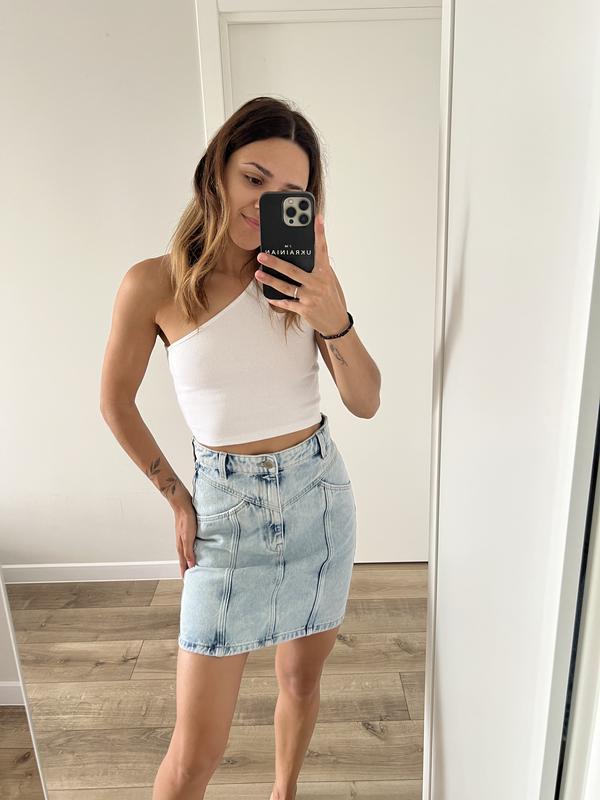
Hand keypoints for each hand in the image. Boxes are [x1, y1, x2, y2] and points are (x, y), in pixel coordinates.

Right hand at [174, 502, 197, 578]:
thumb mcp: (188, 537)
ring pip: (189, 553)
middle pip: (185, 560)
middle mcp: (182, 544)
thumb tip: (191, 565)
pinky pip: (192, 545)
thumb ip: (189, 551)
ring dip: (192, 560)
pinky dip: (195, 551)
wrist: (183, 504)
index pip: (183, 565)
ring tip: (198, 567)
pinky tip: (200, 550)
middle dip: (188, 569)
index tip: (188, 583)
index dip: (185, 574)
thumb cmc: (186, 519)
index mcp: (181, 547)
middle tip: (194, 579)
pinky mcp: (190, 533)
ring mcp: (186, 538)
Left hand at [255, 213, 348, 336]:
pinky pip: (287, 303)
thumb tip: (305, 255)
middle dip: (275, 262)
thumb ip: (319, 268)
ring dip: (270, 280)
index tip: (316, 218)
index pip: (322, 249)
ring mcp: (310, 297)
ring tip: (258, 273)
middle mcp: (317, 284)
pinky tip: (268, 295)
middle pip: (292, 270)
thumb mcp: (330, 280)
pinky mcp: (305, 310)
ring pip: (286, 287)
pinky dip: (277, 299)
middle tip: (262, 255)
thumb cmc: (332, 298)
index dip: (319, 232)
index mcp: (325, 273)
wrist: (337, 322)